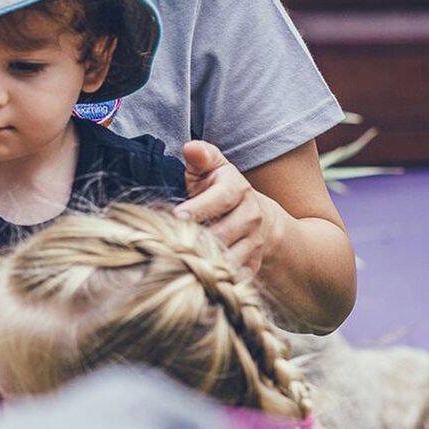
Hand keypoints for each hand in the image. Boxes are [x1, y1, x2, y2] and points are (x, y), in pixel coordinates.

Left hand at [176, 140, 282, 274]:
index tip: (177, 217)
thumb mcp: (213, 168)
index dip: (199, 208)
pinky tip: (193, 278)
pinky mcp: (252, 264)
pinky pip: (233, 277)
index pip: (221, 199)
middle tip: (169, 245)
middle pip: (223, 234)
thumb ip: (202, 157)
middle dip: (195, 240)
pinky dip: (214, 280)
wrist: (259, 218)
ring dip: (203, 262)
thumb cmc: (221, 189)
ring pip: (228, 259)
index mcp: (238, 190)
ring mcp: (254, 243)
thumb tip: (190, 148)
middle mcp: (251, 217)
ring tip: (177, 261)